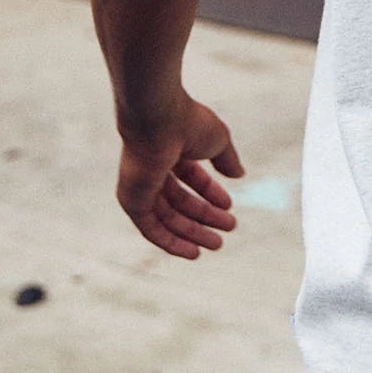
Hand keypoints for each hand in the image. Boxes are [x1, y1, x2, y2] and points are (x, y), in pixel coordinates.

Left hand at [115, 92, 244, 260]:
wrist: (159, 119)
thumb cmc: (187, 122)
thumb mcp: (218, 140)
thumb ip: (227, 159)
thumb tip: (239, 175)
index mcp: (170, 150)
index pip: (191, 177)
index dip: (211, 193)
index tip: (230, 206)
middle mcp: (152, 169)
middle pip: (180, 201)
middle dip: (205, 216)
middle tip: (229, 228)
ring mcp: (140, 186)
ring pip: (167, 218)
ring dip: (193, 233)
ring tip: (217, 244)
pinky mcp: (132, 201)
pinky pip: (151, 229)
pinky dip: (170, 242)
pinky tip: (192, 253)